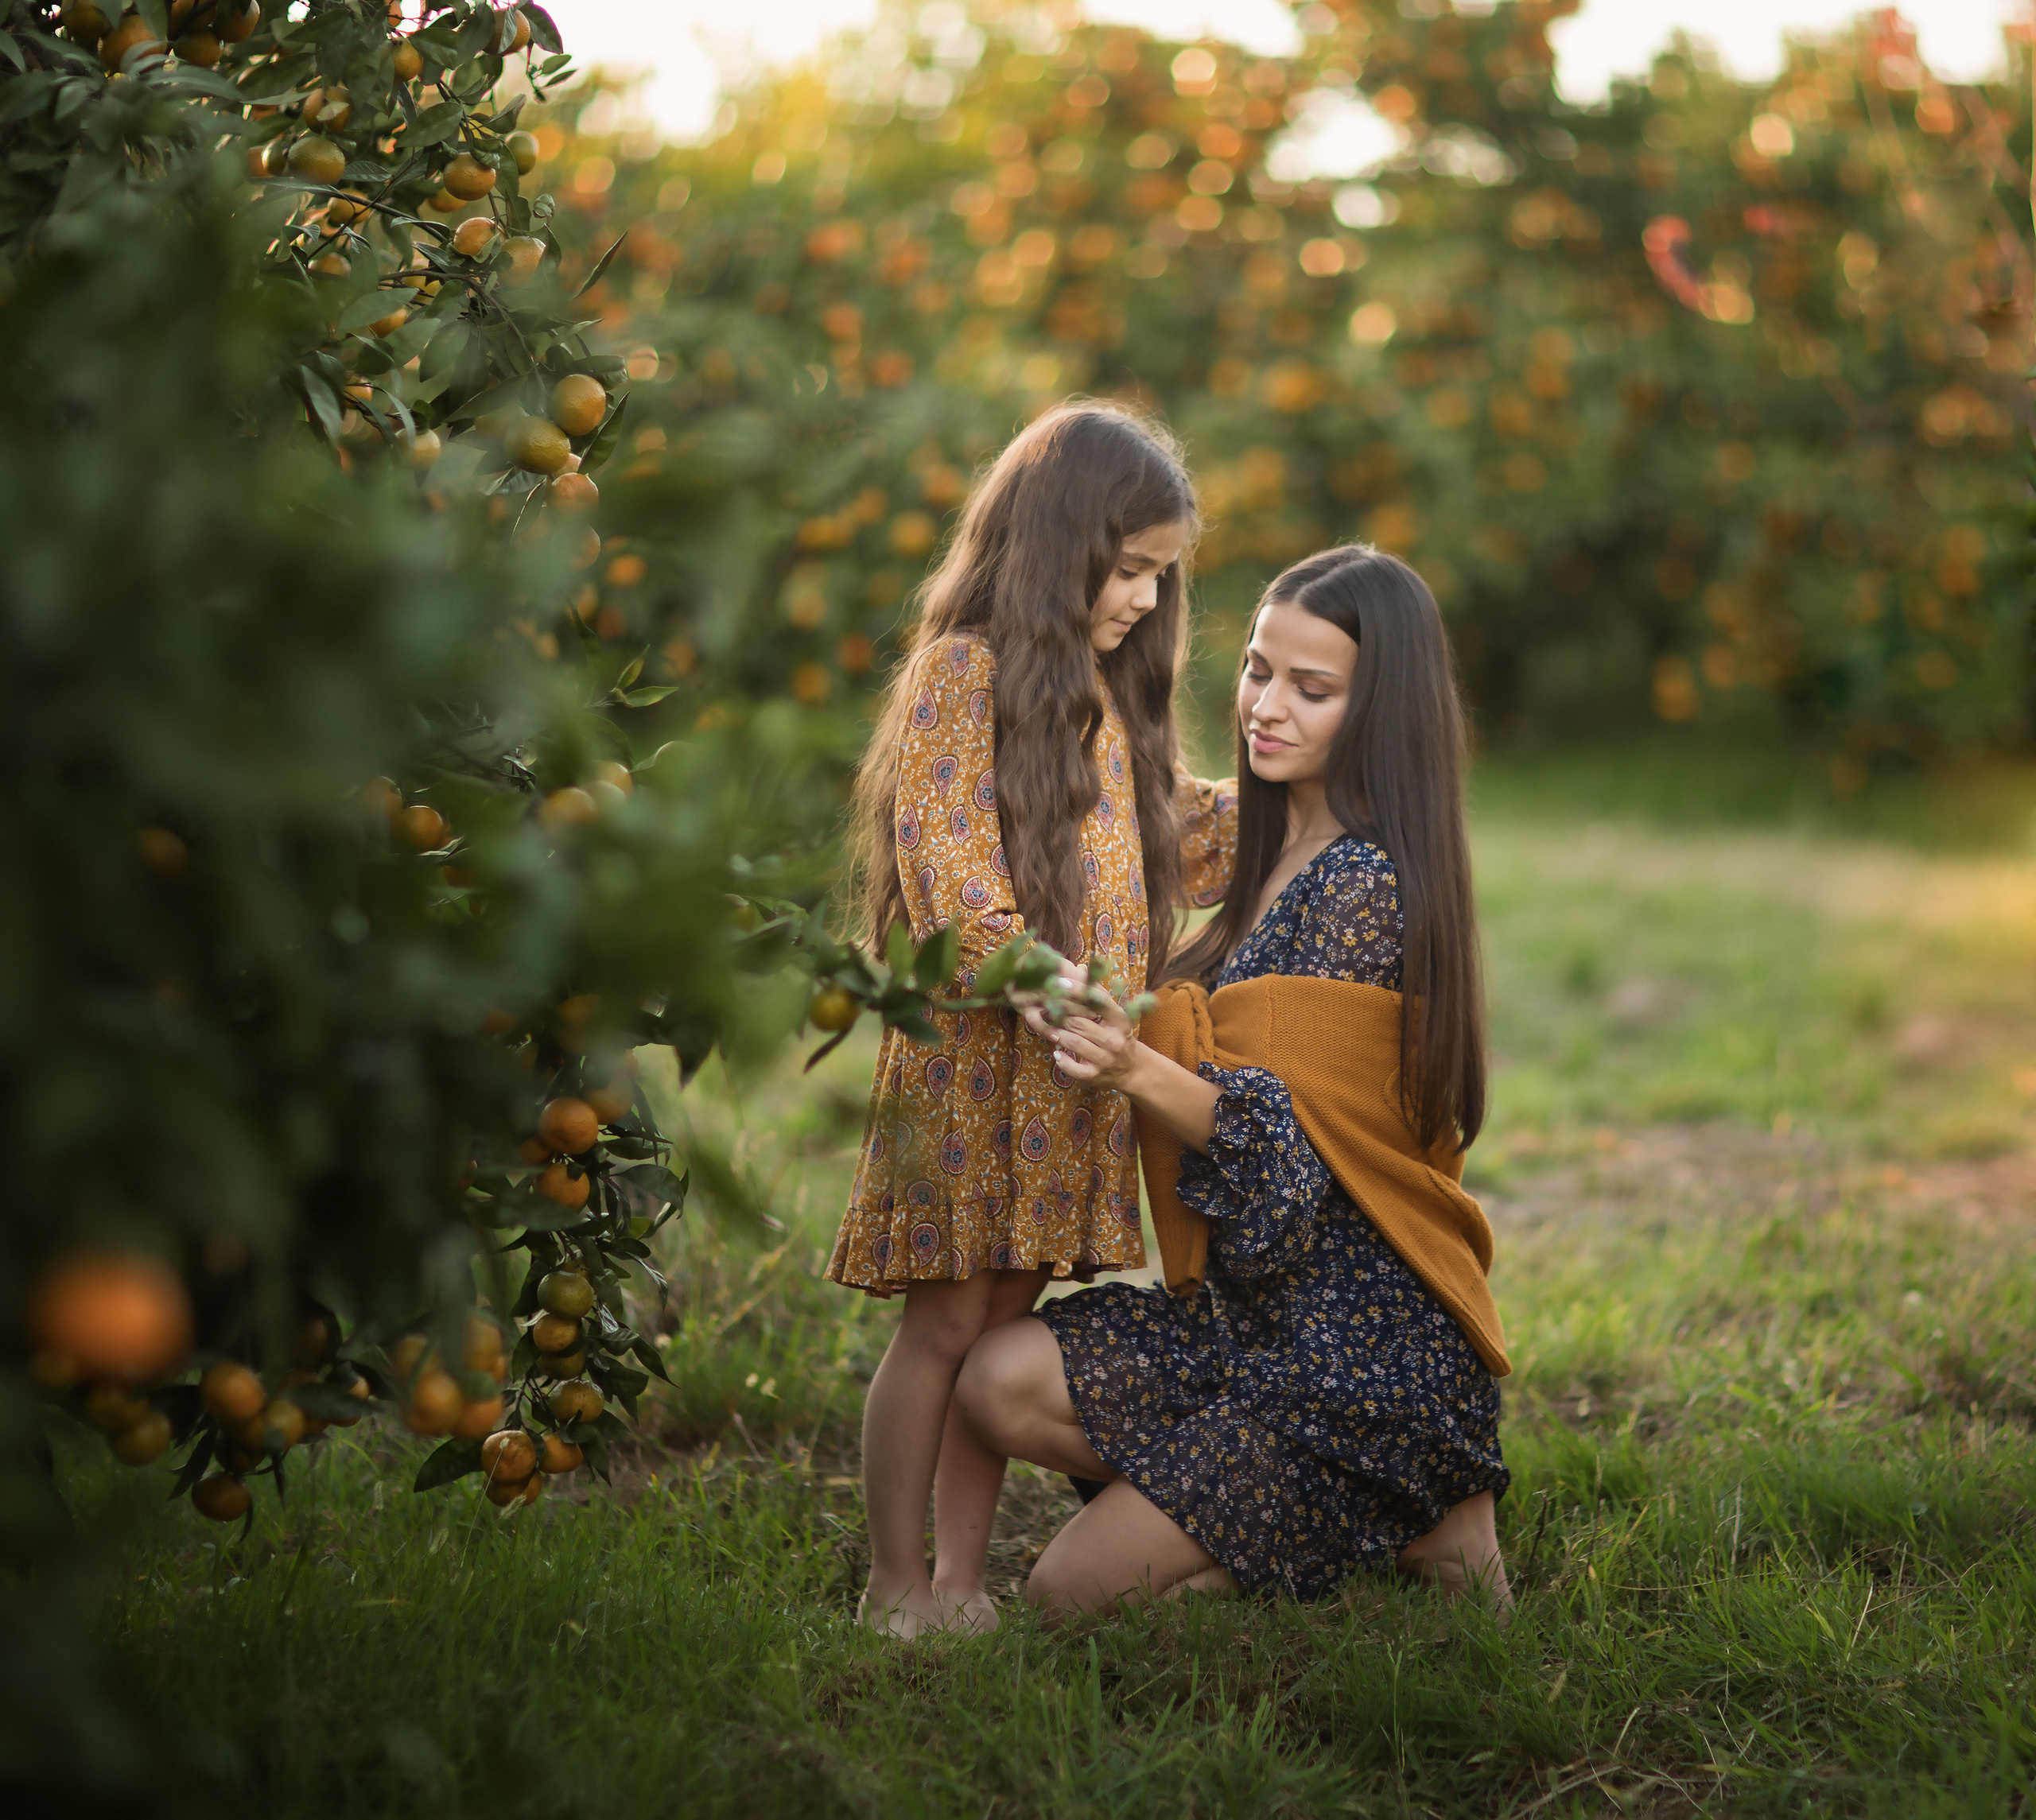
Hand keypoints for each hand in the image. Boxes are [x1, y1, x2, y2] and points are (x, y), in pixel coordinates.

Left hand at [1022, 978, 1141, 1092]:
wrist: (1132, 1069)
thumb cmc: (1117, 1035)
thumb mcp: (1114, 1015)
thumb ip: (1098, 995)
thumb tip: (1080, 968)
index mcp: (1120, 1020)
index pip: (1097, 1001)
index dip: (1076, 990)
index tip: (1058, 983)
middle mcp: (1114, 1039)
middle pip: (1078, 1022)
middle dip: (1059, 1015)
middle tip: (1045, 1008)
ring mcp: (1105, 1059)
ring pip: (1072, 1042)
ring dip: (1057, 1034)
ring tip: (1050, 1029)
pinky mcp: (1095, 1075)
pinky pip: (1071, 1067)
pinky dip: (1061, 1059)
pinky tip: (1057, 1053)